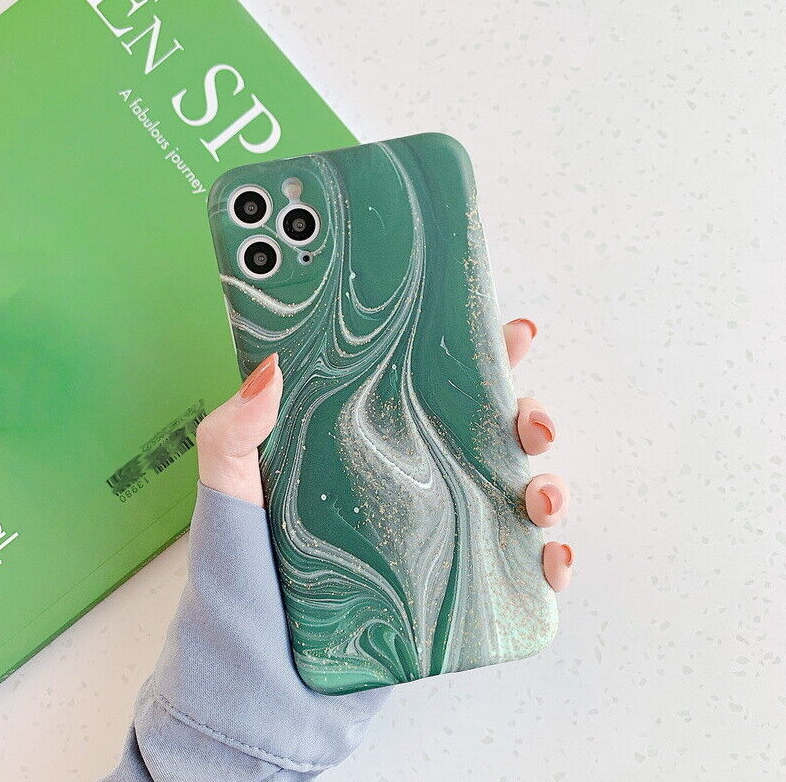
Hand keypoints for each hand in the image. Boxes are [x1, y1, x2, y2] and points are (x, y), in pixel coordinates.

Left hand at [196, 317, 572, 592]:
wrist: (259, 687)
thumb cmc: (240, 585)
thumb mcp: (229, 498)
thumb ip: (234, 434)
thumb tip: (273, 365)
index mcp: (368, 448)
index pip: (430, 387)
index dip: (479, 354)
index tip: (514, 333)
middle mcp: (412, 485)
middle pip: (491, 435)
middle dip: (529, 417)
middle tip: (532, 423)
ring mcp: (438, 538)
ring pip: (516, 496)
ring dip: (548, 486)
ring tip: (540, 498)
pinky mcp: (454, 594)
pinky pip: (520, 572)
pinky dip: (550, 562)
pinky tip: (550, 558)